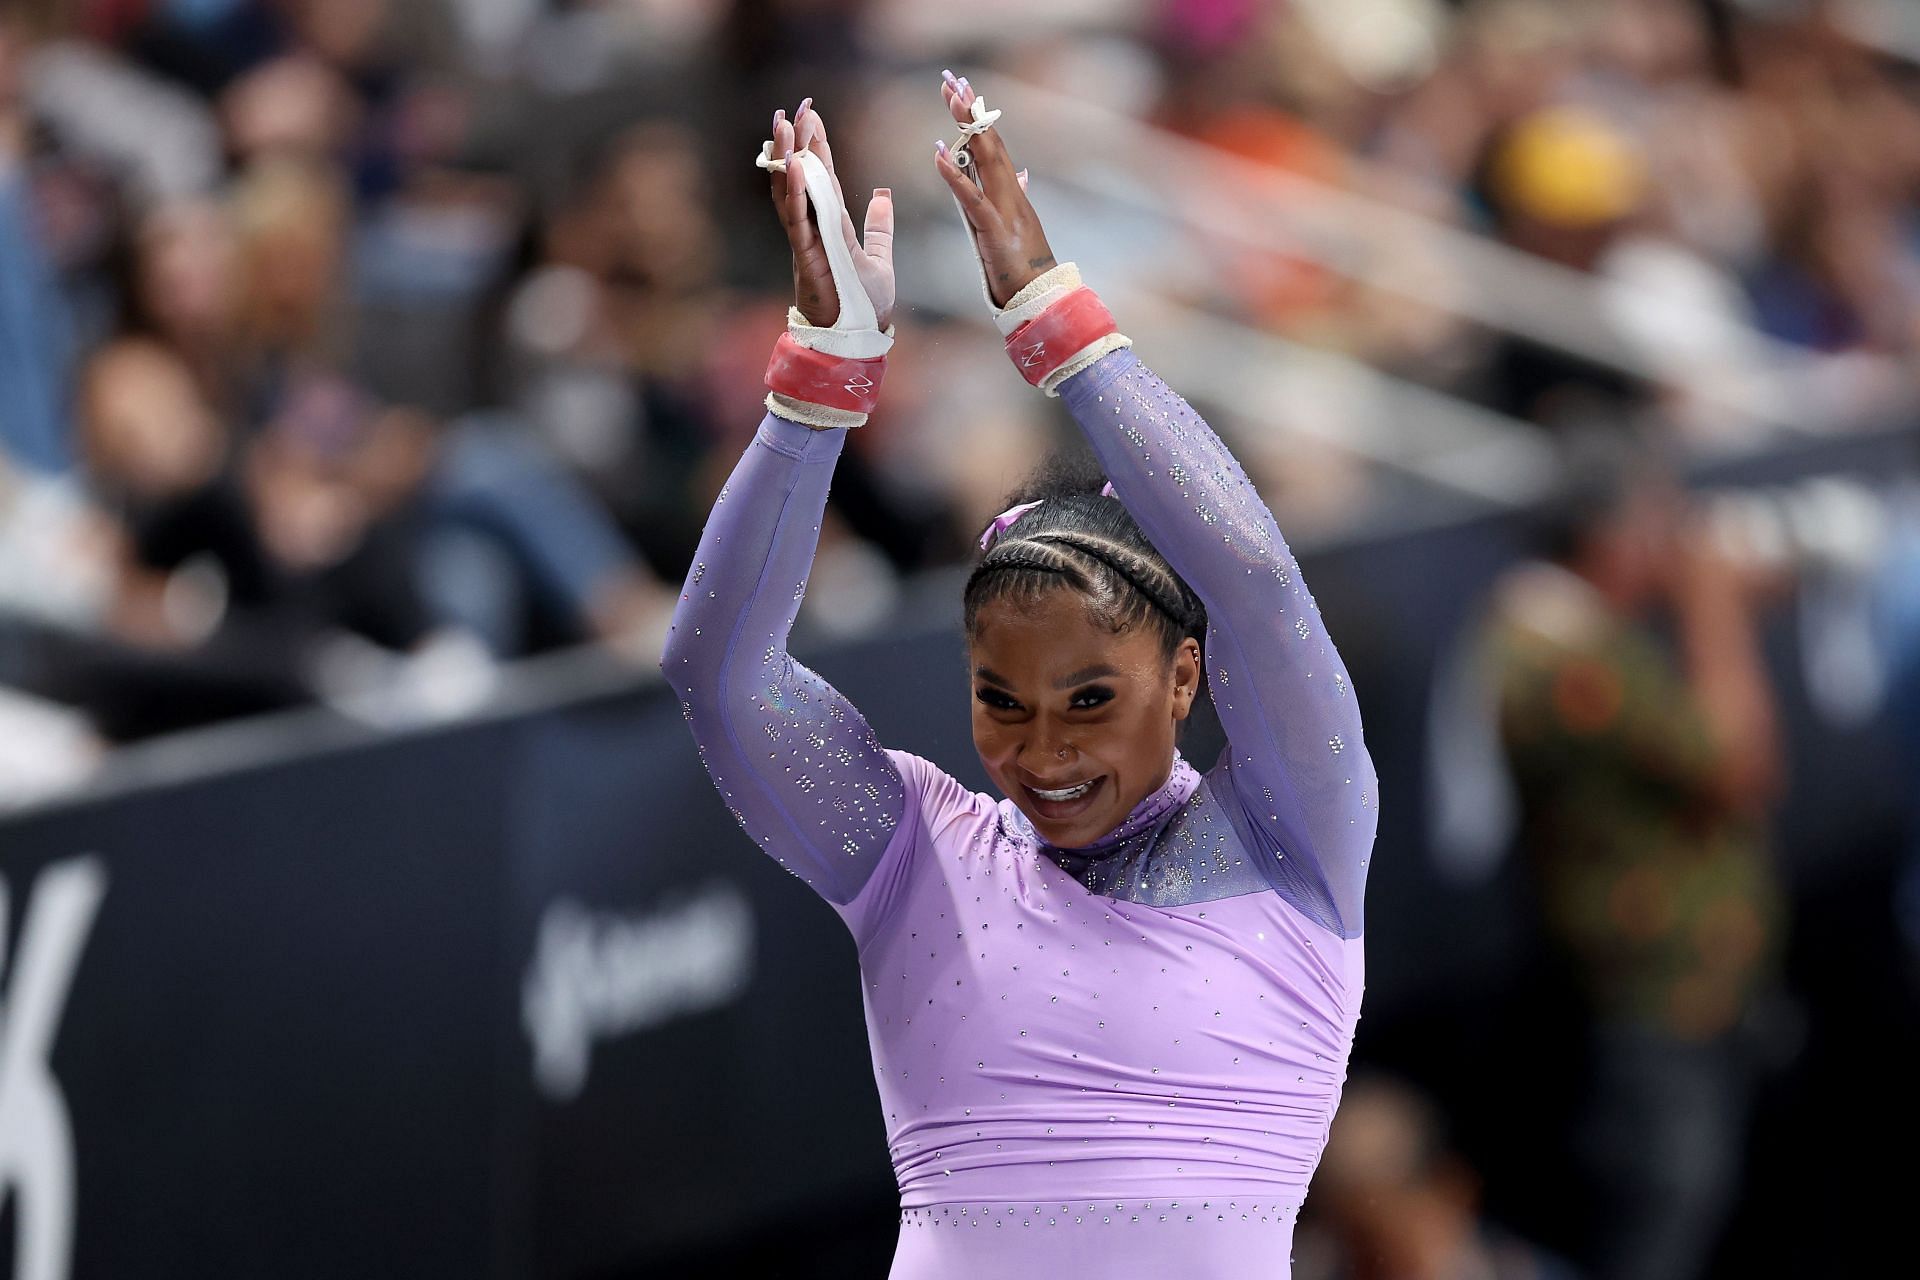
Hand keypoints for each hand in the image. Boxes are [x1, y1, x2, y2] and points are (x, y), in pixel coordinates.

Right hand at [768, 98, 894, 329]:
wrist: (860, 338)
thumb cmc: (866, 304)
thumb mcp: (880, 258)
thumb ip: (878, 228)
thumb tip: (883, 196)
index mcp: (833, 226)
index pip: (825, 179)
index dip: (817, 147)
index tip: (811, 116)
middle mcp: (815, 230)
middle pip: (802, 179)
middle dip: (796, 144)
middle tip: (792, 109)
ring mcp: (807, 243)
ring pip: (792, 194)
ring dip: (786, 160)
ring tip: (782, 126)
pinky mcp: (806, 258)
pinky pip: (798, 221)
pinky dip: (796, 193)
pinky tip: (795, 166)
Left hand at [932, 72, 1055, 306]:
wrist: (1042, 297)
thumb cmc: (1027, 266)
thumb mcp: (1018, 225)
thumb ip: (1015, 195)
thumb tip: (1020, 172)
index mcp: (1011, 192)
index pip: (992, 146)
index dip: (978, 117)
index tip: (962, 91)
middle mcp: (1010, 193)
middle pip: (989, 143)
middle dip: (971, 110)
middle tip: (954, 80)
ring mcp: (1005, 209)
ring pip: (985, 161)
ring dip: (968, 128)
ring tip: (952, 99)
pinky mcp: (995, 230)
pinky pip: (972, 199)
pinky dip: (955, 177)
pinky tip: (940, 157)